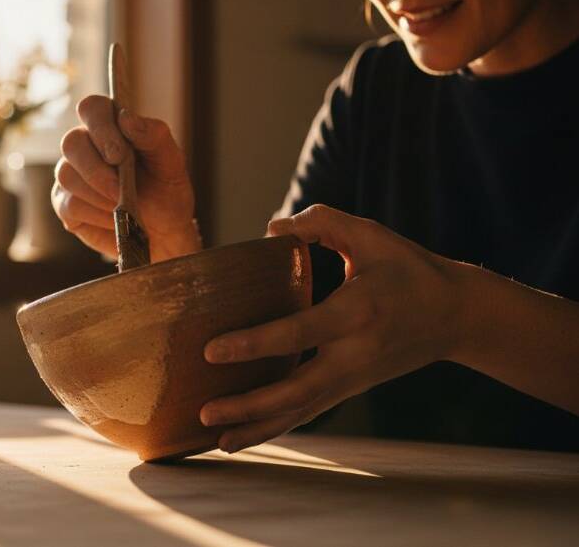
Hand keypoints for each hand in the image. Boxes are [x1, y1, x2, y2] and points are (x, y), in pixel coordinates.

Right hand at [53, 95, 200, 261]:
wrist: (163, 232)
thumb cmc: (166, 191)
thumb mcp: (172, 164)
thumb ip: (154, 136)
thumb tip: (126, 117)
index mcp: (112, 126)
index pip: (92, 108)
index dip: (100, 128)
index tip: (119, 155)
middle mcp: (86, 145)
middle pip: (71, 143)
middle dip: (97, 171)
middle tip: (121, 191)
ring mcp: (71, 174)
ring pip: (67, 176)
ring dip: (99, 196)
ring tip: (123, 208)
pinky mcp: (65, 203)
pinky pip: (69, 205)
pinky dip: (96, 216)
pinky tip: (113, 220)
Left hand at [199, 204, 469, 452]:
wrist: (456, 316)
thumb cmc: (409, 269)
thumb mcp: (371, 236)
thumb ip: (323, 223)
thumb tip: (272, 228)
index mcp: (355, 313)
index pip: (298, 334)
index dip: (254, 344)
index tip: (211, 351)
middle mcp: (353, 354)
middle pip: (295, 392)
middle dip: (249, 406)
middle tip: (204, 411)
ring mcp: (352, 378)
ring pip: (300, 412)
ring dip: (257, 428)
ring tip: (214, 439)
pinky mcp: (350, 388)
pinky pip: (307, 412)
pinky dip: (275, 426)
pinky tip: (242, 436)